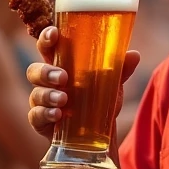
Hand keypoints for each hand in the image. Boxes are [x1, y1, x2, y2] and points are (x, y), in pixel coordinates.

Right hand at [27, 26, 140, 140]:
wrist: (98, 134)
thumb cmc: (99, 101)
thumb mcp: (111, 84)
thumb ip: (120, 70)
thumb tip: (134, 55)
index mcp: (61, 66)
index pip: (48, 48)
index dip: (46, 38)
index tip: (54, 33)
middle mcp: (47, 83)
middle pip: (34, 70)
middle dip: (46, 72)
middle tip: (63, 77)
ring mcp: (41, 102)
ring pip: (36, 94)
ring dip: (48, 95)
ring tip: (64, 99)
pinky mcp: (41, 122)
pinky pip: (35, 116)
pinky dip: (45, 114)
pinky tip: (58, 115)